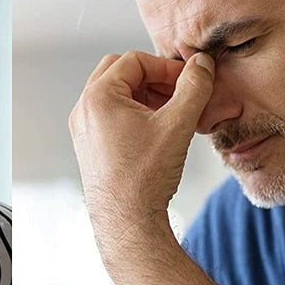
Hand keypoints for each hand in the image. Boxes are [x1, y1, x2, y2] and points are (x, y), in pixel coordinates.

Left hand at [68, 50, 213, 268]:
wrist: (128, 223)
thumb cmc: (146, 178)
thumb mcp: (178, 124)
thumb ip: (194, 86)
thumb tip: (202, 63)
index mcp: (97, 97)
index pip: (134, 60)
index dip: (166, 67)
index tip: (189, 81)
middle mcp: (83, 111)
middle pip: (119, 72)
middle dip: (152, 78)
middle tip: (178, 94)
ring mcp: (82, 131)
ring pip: (115, 95)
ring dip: (144, 96)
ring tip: (171, 115)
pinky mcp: (88, 148)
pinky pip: (110, 117)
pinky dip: (133, 115)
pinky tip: (156, 133)